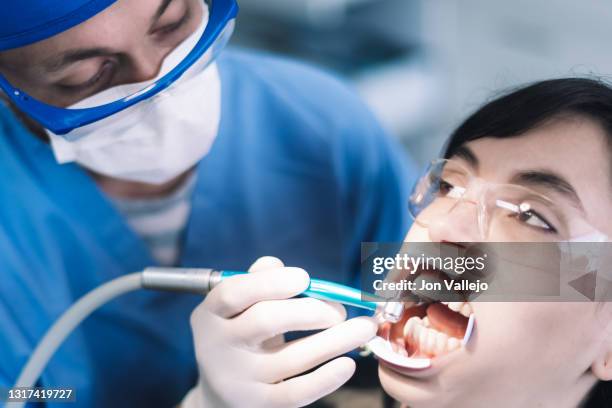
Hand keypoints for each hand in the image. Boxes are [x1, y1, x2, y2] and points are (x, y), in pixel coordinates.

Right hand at [182, 256, 377, 407]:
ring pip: (292, 358)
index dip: (272, 283)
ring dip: (336, 340)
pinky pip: (296, 392)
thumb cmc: (239, 334)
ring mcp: (238, 379)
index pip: (235, 292)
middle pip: (266, 321)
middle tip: (339, 310)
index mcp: (211, 314)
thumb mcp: (237, 308)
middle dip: (311, 310)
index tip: (305, 278)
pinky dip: (326, 378)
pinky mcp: (258, 404)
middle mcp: (218, 346)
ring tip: (364, 328)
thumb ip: (257, 281)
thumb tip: (280, 267)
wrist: (219, 391)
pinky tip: (348, 363)